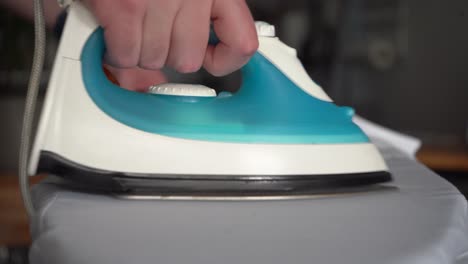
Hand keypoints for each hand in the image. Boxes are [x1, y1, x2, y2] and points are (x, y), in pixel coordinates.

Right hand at [84, 0, 257, 81]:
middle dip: (165, 54)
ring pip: (155, 60)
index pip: (242, 43)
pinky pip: (126, 55)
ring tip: (130, 25)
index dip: (224, 60)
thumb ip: (186, 28)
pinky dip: (115, 51)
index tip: (210, 58)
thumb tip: (169, 76)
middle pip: (188, 60)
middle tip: (152, 34)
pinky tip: (114, 32)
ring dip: (138, 51)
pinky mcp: (127, 6)